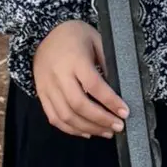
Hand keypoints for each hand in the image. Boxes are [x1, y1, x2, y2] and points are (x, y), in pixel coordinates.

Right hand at [32, 21, 128, 136]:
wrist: (45, 33)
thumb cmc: (76, 36)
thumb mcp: (96, 39)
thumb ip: (107, 62)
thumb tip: (120, 89)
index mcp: (75, 59)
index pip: (93, 85)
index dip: (110, 101)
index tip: (125, 112)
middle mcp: (59, 75)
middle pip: (79, 104)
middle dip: (101, 119)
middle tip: (119, 126)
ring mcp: (47, 87)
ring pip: (66, 115)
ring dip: (88, 128)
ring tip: (107, 132)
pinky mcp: (41, 95)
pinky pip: (54, 118)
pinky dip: (71, 129)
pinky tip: (87, 132)